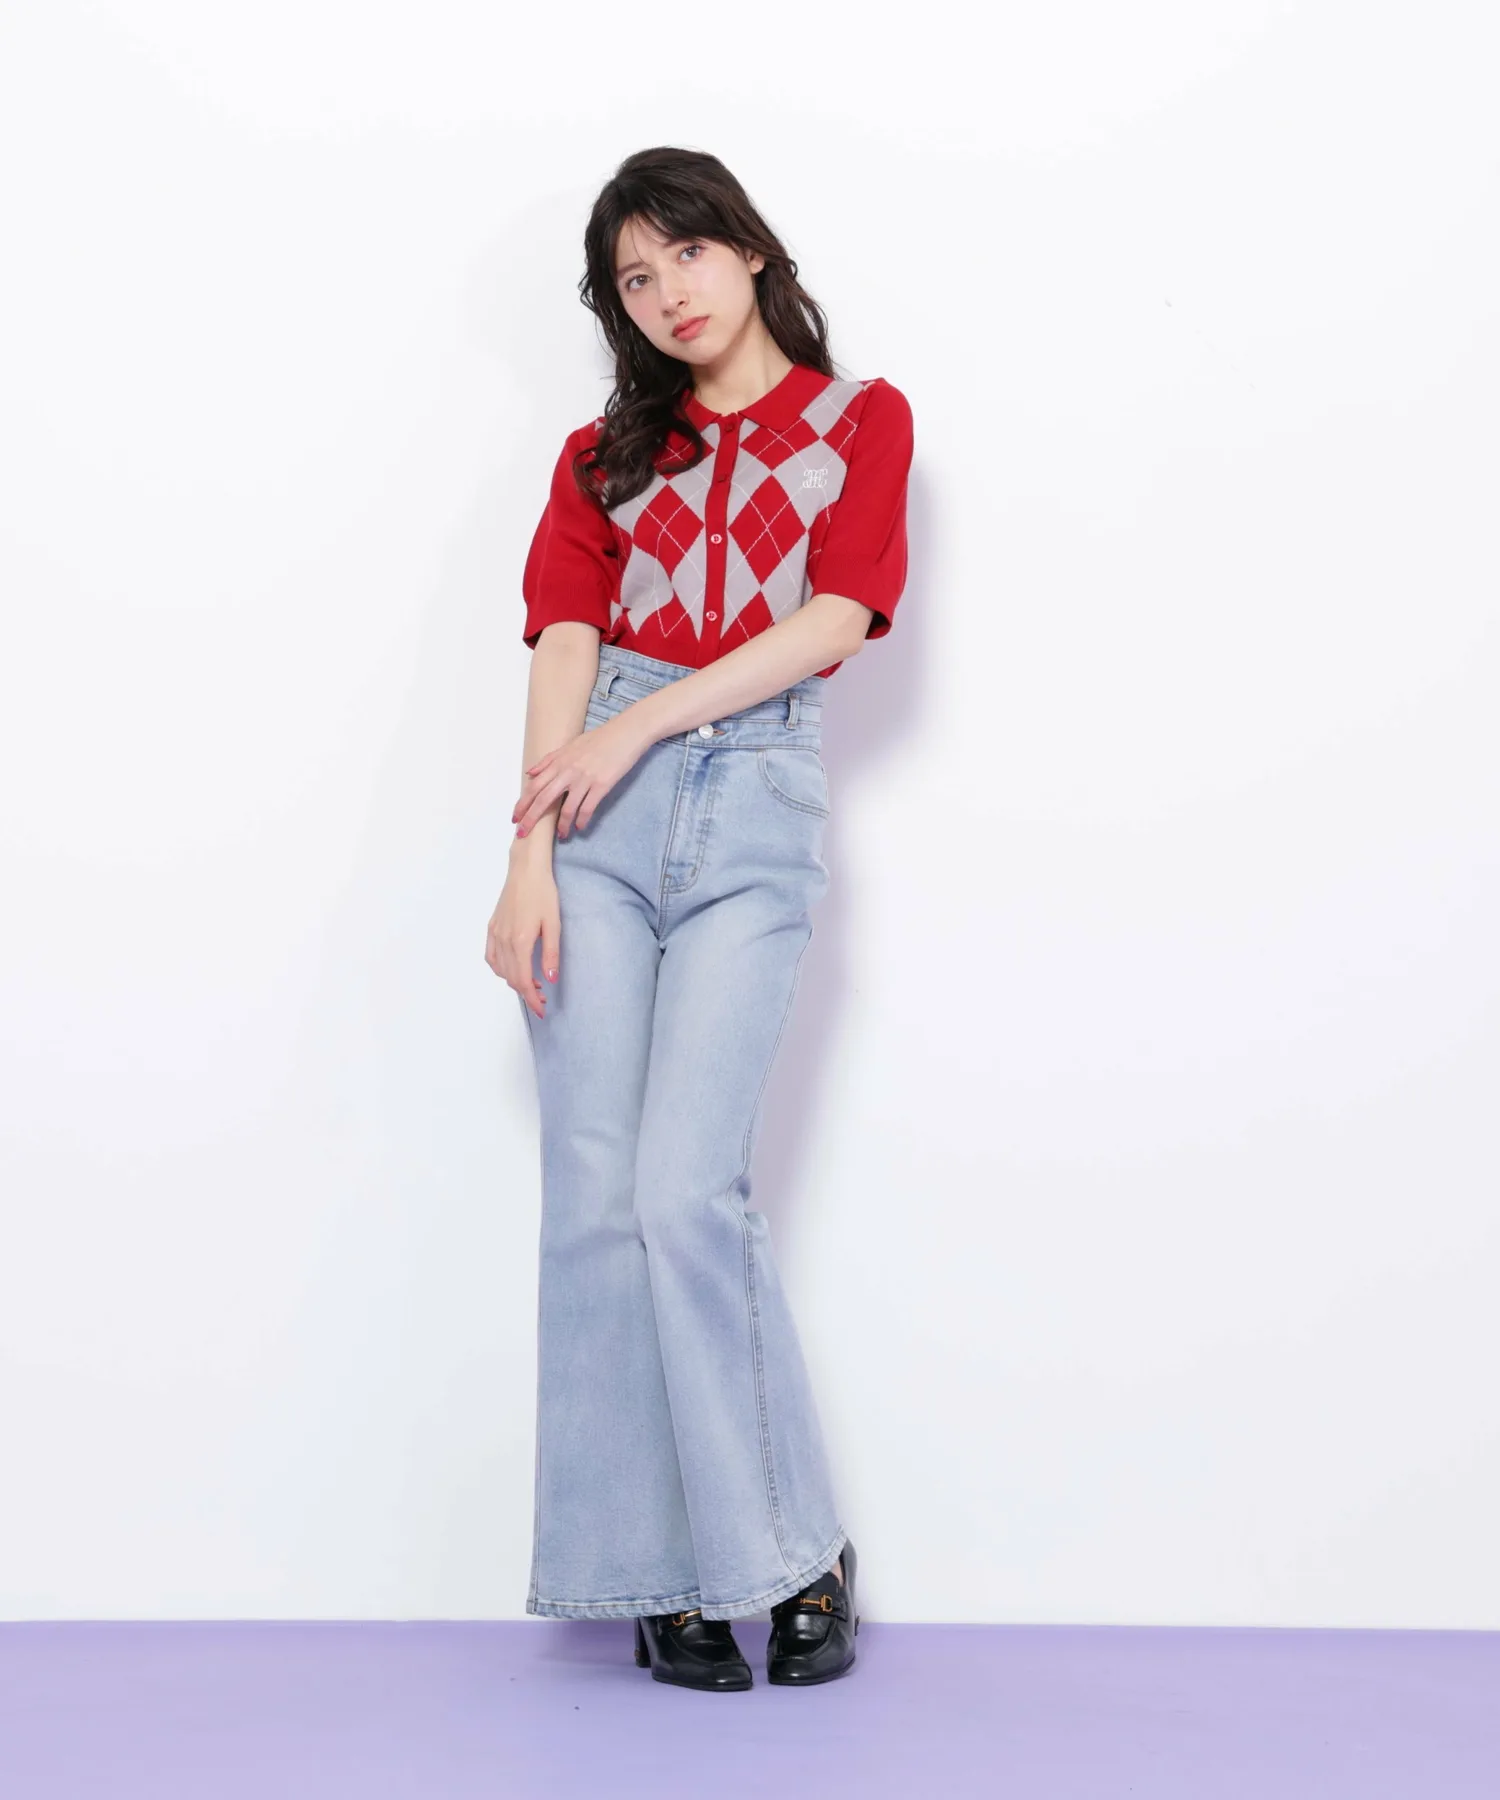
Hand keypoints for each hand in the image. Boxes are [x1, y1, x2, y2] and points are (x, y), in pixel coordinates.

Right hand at [486, 857, 559, 1018]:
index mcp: (520, 942)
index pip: (523, 981)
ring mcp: (495, 934)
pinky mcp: (492, 927)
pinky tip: (510, 969)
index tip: (542, 1010)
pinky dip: (499, 968)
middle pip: (511, 979)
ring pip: (500, 970)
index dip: (532, 1000)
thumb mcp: (554, 924)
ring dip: (514, 981)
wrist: (526, 869)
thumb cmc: (543, 892)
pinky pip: (491, 956)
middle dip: (526, 994)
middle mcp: (504, 940)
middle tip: (542, 999)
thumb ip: (551, 954)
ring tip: (531, 984)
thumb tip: (551, 979)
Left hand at [512, 712, 649, 839]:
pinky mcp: (601, 785)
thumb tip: (530, 773)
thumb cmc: (600, 738)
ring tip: (561, 835)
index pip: (535, 786)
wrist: (626, 733)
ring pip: (567, 808)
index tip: (515, 818)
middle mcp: (568, 771)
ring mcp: (585, 779)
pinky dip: (582, 820)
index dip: (523, 803)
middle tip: (523, 833)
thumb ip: (548, 760)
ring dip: (561, 825)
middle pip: (544, 799)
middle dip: (531, 818)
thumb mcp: (570, 745)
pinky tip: (580, 827)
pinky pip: (588, 808)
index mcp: (559, 762)